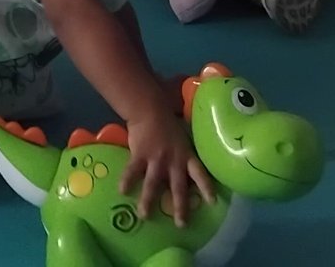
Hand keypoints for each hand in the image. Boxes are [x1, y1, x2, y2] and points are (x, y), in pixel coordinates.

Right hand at [120, 108, 216, 228]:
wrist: (149, 110)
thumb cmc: (167, 124)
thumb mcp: (182, 139)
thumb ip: (183, 155)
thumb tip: (185, 170)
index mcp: (186, 156)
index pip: (200, 174)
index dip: (206, 187)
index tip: (212, 202)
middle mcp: (174, 161)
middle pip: (178, 187)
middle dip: (180, 206)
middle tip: (182, 224)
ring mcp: (156, 159)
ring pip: (154, 184)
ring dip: (148, 201)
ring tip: (144, 216)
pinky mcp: (140, 155)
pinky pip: (133, 171)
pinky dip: (127, 181)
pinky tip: (122, 191)